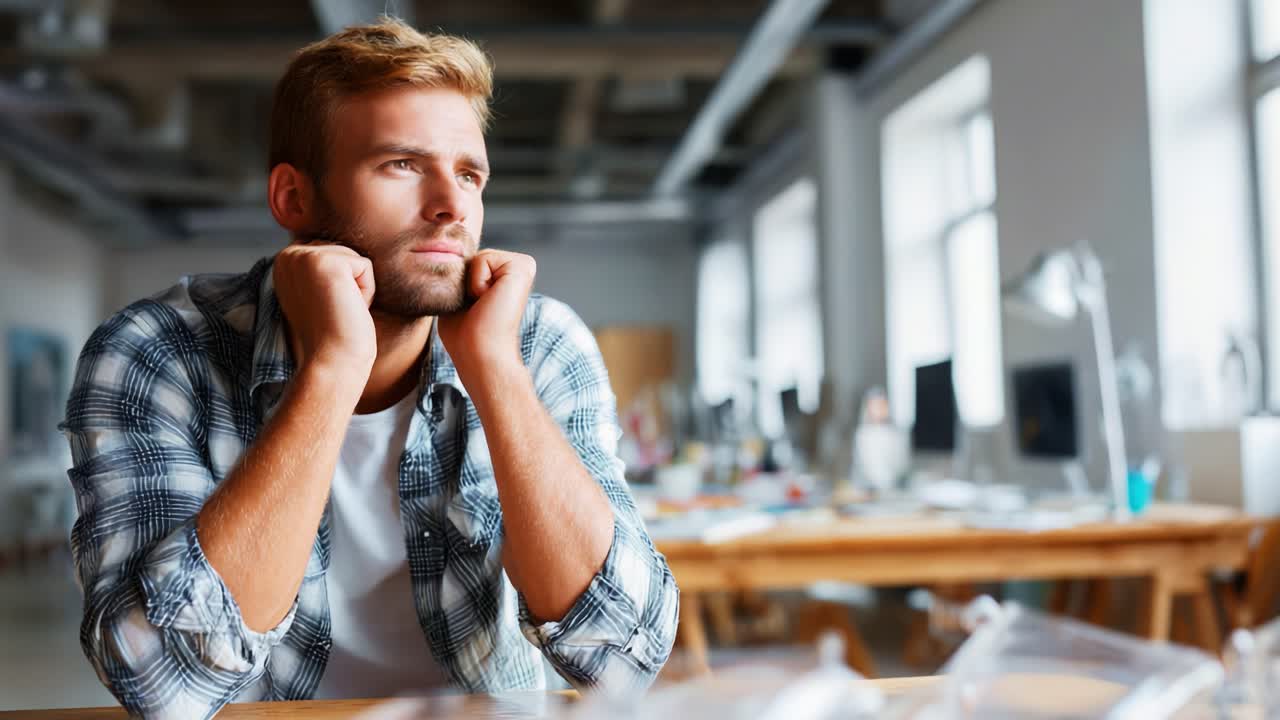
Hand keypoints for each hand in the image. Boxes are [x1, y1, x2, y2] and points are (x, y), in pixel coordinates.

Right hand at [272, 244, 376, 379]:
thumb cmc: (330, 336)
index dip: (340, 284)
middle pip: (345, 252)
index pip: (332, 252)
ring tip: (339, 311)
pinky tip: (348, 309)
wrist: (331, 362)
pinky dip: (367, 291)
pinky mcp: (326, 262)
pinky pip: (366, 266)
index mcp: (284, 262)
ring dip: (358, 288)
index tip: (325, 309)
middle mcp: (289, 255)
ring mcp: (305, 256)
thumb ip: (320, 272)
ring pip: (356, 259)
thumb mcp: (317, 296)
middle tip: (333, 312)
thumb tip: (341, 256)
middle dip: (350, 284)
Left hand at [437, 249, 535, 381]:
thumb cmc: (465, 336)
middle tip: (478, 308)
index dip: (460, 284)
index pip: (468, 260)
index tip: (474, 309)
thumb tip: (443, 262)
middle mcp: (518, 269)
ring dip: (471, 283)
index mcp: (506, 276)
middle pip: (472, 255)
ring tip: (484, 304)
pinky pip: (483, 258)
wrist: (480, 354)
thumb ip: (457, 279)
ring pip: (478, 255)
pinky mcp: (523, 267)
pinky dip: (477, 281)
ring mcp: (523, 267)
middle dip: (464, 281)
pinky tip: (489, 300)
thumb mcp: (457, 300)